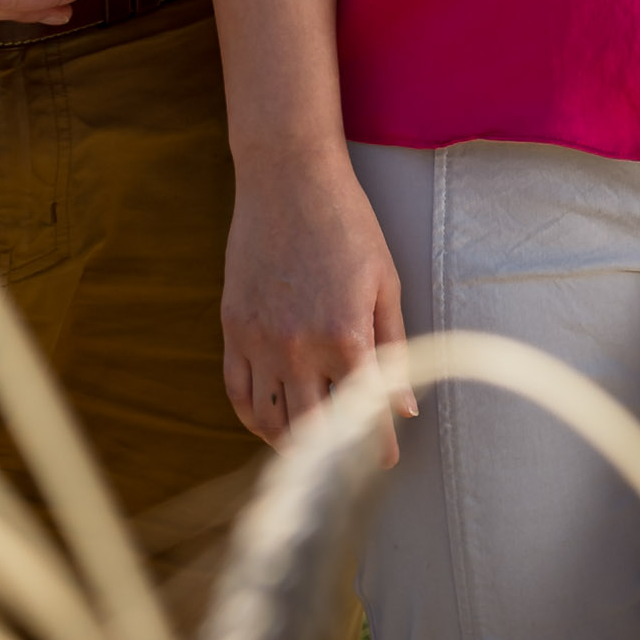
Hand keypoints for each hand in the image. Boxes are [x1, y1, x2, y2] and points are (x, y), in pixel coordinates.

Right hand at [221, 155, 408, 457]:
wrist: (287, 178)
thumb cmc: (346, 224)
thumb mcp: (383, 282)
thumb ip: (393, 348)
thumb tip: (405, 406)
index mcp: (345, 336)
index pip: (364, 413)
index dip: (377, 444)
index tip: (386, 461)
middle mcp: (299, 346)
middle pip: (313, 429)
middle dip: (333, 454)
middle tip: (347, 462)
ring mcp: (260, 339)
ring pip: (270, 419)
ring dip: (291, 441)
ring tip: (310, 448)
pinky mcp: (234, 326)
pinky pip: (237, 390)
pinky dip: (253, 416)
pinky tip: (271, 420)